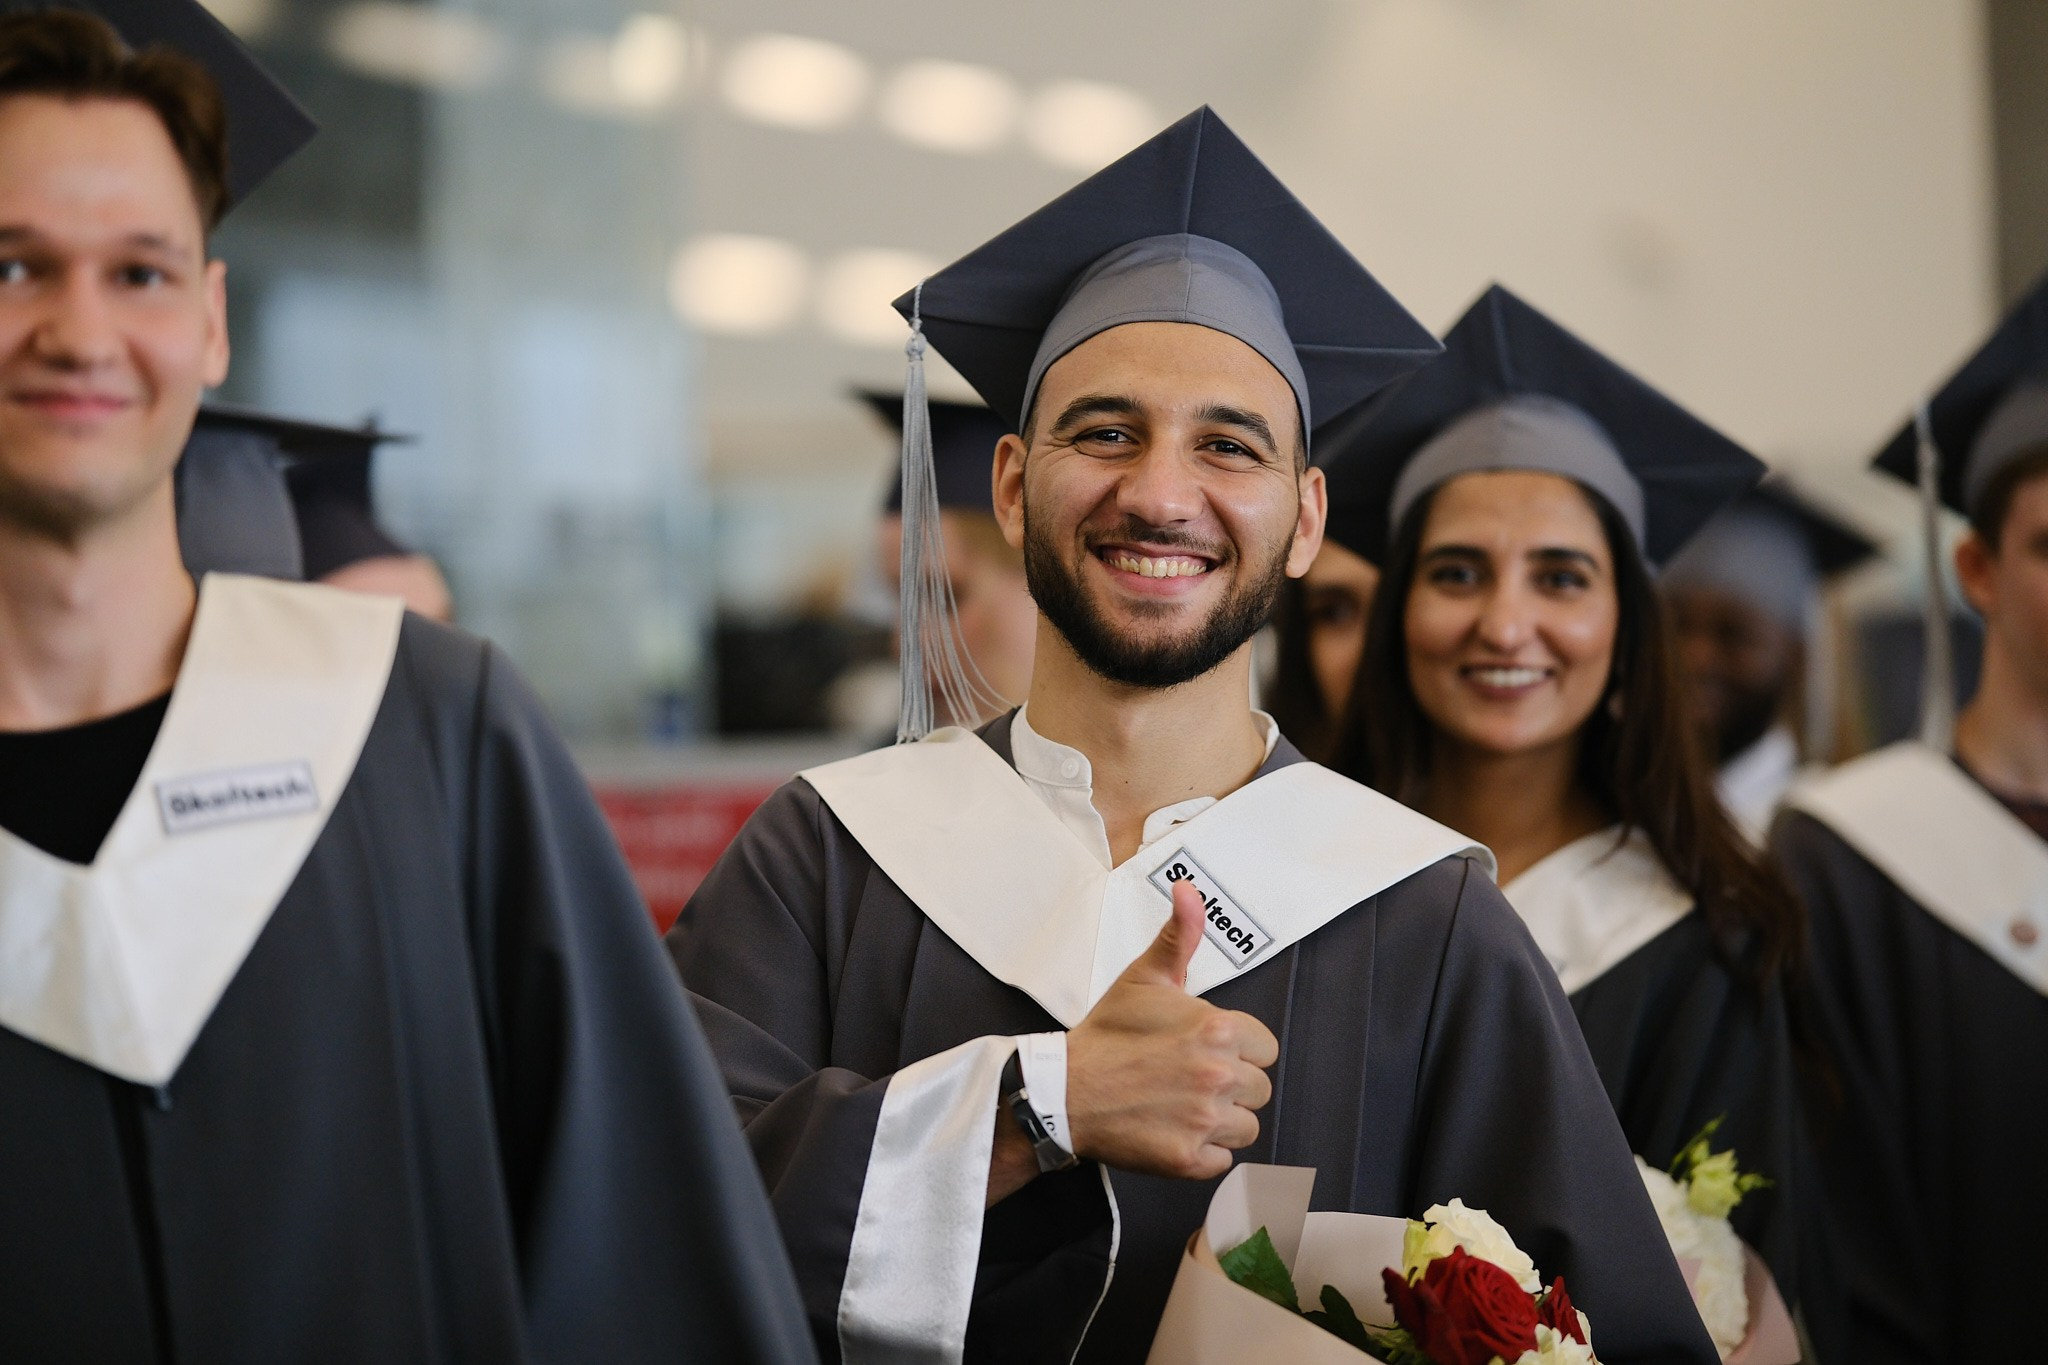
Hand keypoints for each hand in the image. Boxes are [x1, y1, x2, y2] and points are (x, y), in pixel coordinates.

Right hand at [1063, 880, 1278, 1179]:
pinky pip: (1224, 1159)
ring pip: (1247, 1126)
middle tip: (1186, 1078)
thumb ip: (1179, 935)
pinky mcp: (1188, 1160)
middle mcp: (1217, 1075)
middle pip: (1259, 1088)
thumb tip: (1188, 889)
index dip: (1236, 1048)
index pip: (1264, 1047)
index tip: (1203, 1049)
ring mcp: (1204, 1121)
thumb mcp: (1144, 978)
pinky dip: (1202, 1151)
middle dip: (1229, 1084)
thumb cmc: (1106, 1035)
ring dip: (1220, 1120)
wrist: (1061, 1091)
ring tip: (1180, 1104)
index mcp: (1216, 1030)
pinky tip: (1173, 1130)